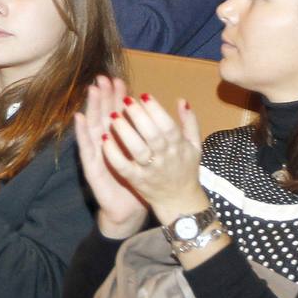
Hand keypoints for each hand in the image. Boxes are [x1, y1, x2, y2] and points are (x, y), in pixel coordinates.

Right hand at [73, 76, 150, 236]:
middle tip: (103, 78)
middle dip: (104, 96)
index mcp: (121, 140)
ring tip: (92, 90)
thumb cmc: (139, 182)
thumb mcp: (148, 157)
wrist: (128, 211)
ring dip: (92, 108)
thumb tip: (160, 116)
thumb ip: (152, 137)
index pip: (119, 114)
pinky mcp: (92, 167)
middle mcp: (107, 143)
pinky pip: (86, 149)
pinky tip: (79, 119)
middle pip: (104, 115)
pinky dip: (82, 133)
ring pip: (93, 126)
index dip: (118, 97)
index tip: (119, 80)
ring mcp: (97, 154)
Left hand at [101, 87, 207, 221]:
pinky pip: (123, 167)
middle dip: (138, 116)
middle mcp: (165, 158)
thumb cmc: (186, 169)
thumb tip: (182, 100)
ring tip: (113, 116)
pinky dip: (113, 153)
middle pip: (152, 135)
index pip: (168, 126)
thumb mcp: (194, 146)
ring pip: (137, 150)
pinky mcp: (136, 181)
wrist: (180, 202)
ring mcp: (150, 170)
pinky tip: (104, 139)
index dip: (156, 110)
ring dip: (124, 132)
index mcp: (179, 147)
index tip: (143, 95)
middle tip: (125, 100)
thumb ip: (189, 122)